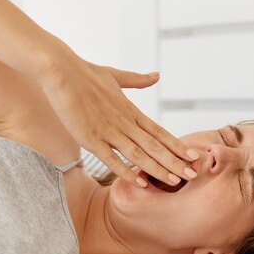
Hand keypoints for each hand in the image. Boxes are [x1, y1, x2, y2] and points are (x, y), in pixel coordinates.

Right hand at [37, 50, 198, 187]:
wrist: (60, 70)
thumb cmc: (86, 73)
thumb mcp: (116, 75)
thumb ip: (137, 79)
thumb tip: (157, 75)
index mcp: (131, 111)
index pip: (160, 132)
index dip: (177, 145)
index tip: (193, 156)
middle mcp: (124, 123)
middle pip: (155, 146)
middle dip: (175, 162)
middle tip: (193, 175)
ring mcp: (108, 131)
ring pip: (139, 154)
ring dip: (158, 169)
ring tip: (175, 182)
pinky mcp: (90, 138)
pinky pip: (111, 159)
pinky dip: (126, 172)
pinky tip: (141, 183)